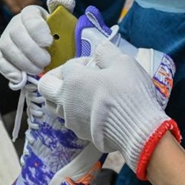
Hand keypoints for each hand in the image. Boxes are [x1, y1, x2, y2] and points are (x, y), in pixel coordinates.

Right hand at [0, 0, 75, 83]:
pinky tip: (21, 78)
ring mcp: (5, 39)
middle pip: (16, 33)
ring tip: (37, 69)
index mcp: (31, 13)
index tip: (49, 42)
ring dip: (23, 62)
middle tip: (46, 61)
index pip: (30, 17)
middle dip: (31, 50)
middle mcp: (15, 24)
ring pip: (7, 48)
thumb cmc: (55, 36)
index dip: (38, 30)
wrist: (45, 49)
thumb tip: (67, 0)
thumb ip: (65, 10)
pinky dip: (9, 71)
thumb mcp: (62, 22)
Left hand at [39, 42, 180, 179]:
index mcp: (73, 79)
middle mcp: (66, 100)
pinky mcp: (80, 134)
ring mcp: (71, 119)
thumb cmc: (129, 94)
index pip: (68, 65)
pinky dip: (78, 113)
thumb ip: (106, 52)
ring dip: (65, 98)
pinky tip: (96, 111)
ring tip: (86, 95)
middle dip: (56, 78)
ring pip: (56, 106)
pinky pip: (72, 120)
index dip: (82, 62)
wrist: (139, 131)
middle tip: (73, 77)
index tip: (96, 64)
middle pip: (46, 87)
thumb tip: (99, 49)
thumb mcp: (122, 62)